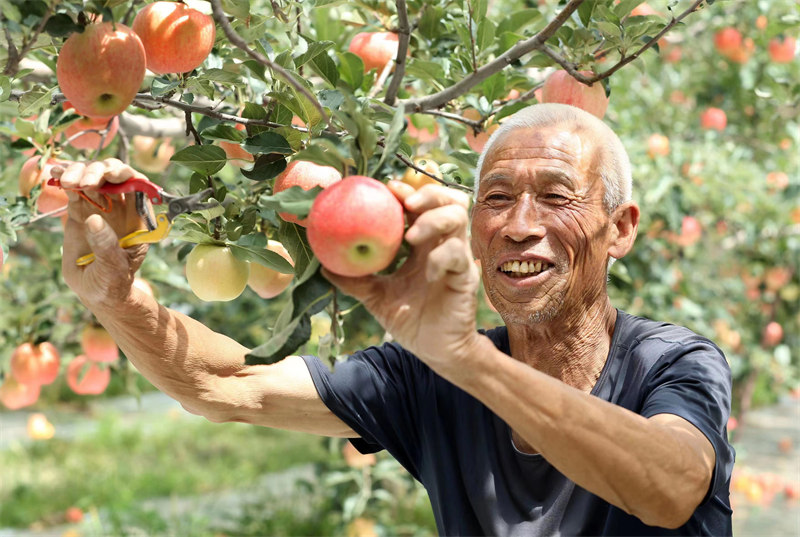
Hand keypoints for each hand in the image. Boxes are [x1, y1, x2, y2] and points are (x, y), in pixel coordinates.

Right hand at [58, 159, 149, 310]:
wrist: (95, 292)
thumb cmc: (113, 281)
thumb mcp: (113, 267)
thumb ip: (106, 245)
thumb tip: (94, 219)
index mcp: (138, 219)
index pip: (139, 188)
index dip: (129, 176)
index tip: (114, 175)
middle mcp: (121, 208)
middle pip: (114, 176)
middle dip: (101, 171)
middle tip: (87, 182)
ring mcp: (99, 207)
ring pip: (92, 177)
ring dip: (80, 172)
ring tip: (69, 183)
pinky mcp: (79, 211)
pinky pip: (73, 189)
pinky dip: (64, 178)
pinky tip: (55, 174)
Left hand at [323, 181, 482, 378]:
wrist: (436, 351)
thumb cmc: (411, 321)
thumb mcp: (376, 297)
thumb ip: (355, 280)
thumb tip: (323, 265)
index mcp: (423, 245)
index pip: (423, 205)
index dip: (408, 191)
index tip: (387, 188)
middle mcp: (443, 245)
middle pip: (448, 200)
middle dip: (429, 194)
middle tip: (406, 203)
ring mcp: (458, 258)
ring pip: (458, 217)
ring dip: (434, 220)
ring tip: (412, 236)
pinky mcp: (465, 277)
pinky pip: (457, 255)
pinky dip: (440, 257)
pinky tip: (427, 272)